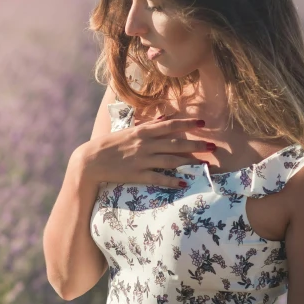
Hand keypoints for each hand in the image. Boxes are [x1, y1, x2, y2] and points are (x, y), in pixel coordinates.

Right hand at [75, 115, 214, 188]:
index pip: (169, 125)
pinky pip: (158, 178)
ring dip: (190, 162)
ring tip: (206, 164)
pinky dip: (171, 181)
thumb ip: (146, 126)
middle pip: (175, 143)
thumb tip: (163, 119)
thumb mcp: (127, 131)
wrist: (91, 160)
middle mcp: (144, 145)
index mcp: (142, 132)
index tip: (202, 123)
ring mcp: (142, 160)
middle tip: (213, 146)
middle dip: (196, 144)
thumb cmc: (108, 144)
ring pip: (171, 160)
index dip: (187, 124)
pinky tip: (184, 183)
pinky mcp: (137, 175)